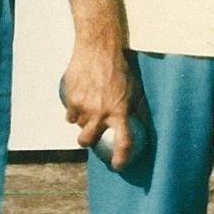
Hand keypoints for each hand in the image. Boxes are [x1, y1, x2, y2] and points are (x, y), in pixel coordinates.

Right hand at [60, 37, 139, 169]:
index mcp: (120, 112)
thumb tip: (144, 128)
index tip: (117, 165)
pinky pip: (69, 113)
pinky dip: (73, 111)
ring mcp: (84, 106)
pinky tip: (78, 103)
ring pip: (77, 126)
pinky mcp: (71, 98)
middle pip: (87, 140)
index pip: (123, 143)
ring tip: (86, 113)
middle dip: (86, 142)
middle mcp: (101, 112)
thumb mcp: (135, 90)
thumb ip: (138, 110)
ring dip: (81, 123)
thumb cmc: (120, 68)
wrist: (98, 48)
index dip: (120, 159)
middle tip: (90, 137)